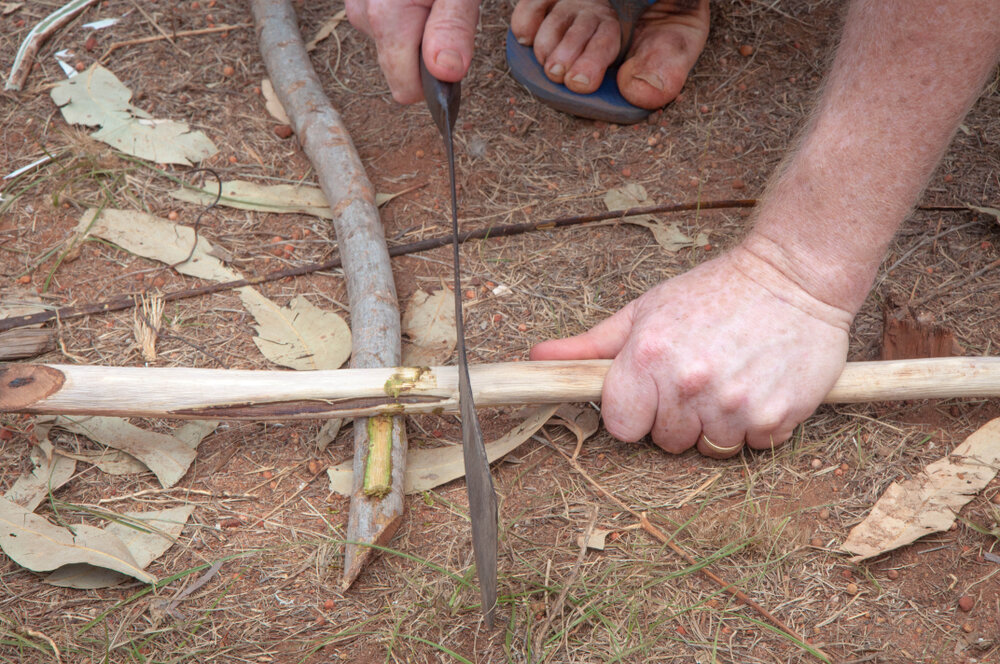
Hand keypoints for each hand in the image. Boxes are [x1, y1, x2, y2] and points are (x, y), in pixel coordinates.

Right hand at [346, 0, 479, 103]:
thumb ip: (453, 28)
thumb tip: (445, 73)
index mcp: (386, 19)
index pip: (406, 90)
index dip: (436, 81)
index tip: (454, 53)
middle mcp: (364, 17)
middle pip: (400, 69)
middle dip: (427, 51)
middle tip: (445, 12)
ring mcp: (358, 9)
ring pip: (393, 47)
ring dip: (417, 30)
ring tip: (432, 0)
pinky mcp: (361, 3)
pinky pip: (386, 27)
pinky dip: (405, 15)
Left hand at [530, 246, 851, 456]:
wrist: (795, 275)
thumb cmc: (713, 290)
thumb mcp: (646, 310)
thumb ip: (592, 345)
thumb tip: (538, 358)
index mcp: (648, 358)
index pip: (621, 427)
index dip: (635, 412)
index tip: (651, 393)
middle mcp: (688, 385)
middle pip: (667, 442)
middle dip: (678, 417)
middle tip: (699, 376)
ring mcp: (734, 405)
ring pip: (711, 449)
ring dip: (718, 425)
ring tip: (730, 379)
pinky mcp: (777, 417)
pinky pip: (754, 445)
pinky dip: (757, 425)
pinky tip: (759, 385)